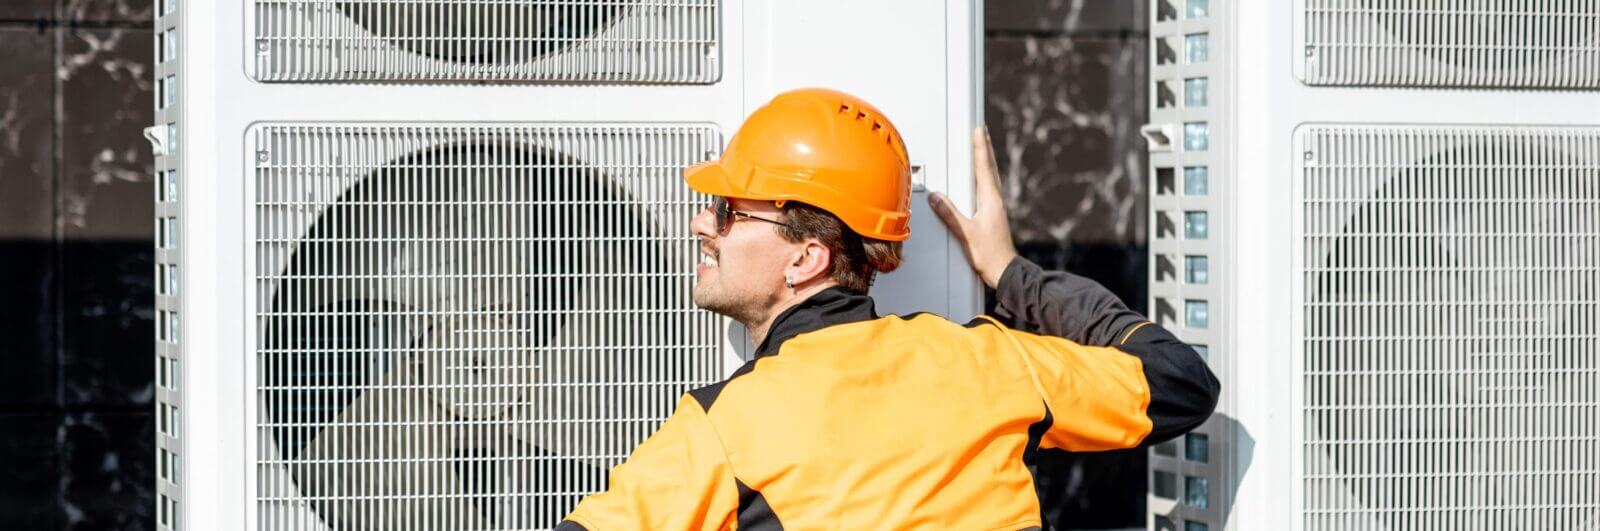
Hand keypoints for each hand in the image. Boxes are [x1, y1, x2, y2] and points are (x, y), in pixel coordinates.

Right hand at [930, 126, 1018, 289]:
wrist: (1005, 271)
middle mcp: (995, 201)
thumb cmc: (989, 255)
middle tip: (982, 132)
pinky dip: (985, 177)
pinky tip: (981, 180)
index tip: (978, 131)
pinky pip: (989, 189)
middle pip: (990, 168)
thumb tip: (937, 197)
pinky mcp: (994, 216)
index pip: (984, 168)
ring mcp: (996, 208)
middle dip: (985, 148)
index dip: (980, 148)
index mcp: (990, 200)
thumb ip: (950, 215)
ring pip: (991, 177)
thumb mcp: (966, 234)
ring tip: (982, 148)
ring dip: (986, 161)